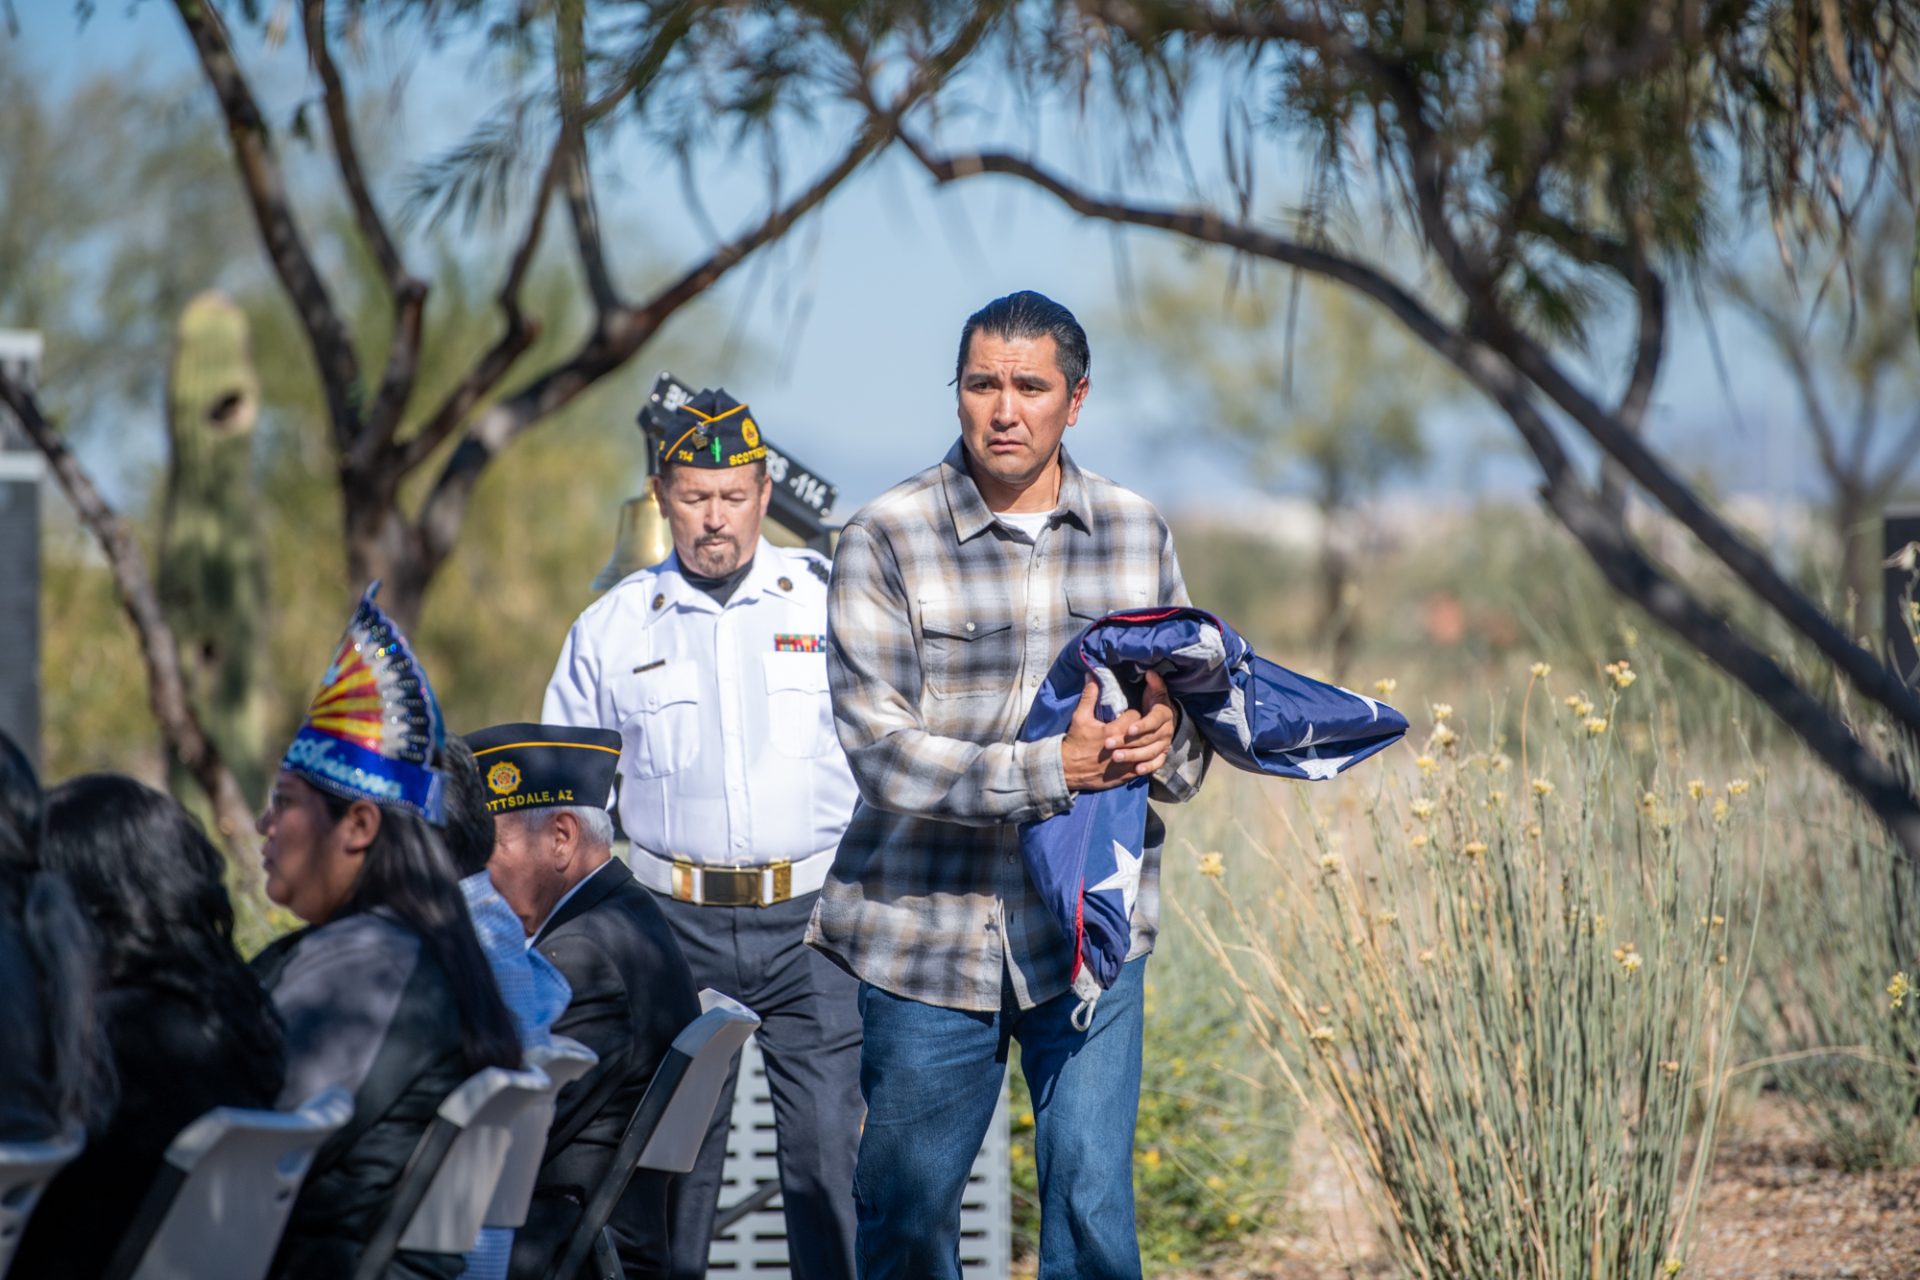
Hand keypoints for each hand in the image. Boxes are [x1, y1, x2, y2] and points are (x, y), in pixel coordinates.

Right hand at [1060, 670, 1178, 791]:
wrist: (1068, 770)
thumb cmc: (1075, 743)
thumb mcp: (1079, 718)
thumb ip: (1089, 697)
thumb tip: (1092, 676)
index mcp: (1113, 731)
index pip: (1135, 716)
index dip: (1133, 714)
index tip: (1127, 714)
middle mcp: (1123, 747)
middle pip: (1143, 733)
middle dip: (1142, 727)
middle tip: (1136, 725)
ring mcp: (1125, 763)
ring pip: (1146, 750)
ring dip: (1146, 743)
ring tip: (1141, 738)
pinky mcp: (1125, 775)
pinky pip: (1144, 767)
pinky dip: (1146, 761)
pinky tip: (1145, 755)